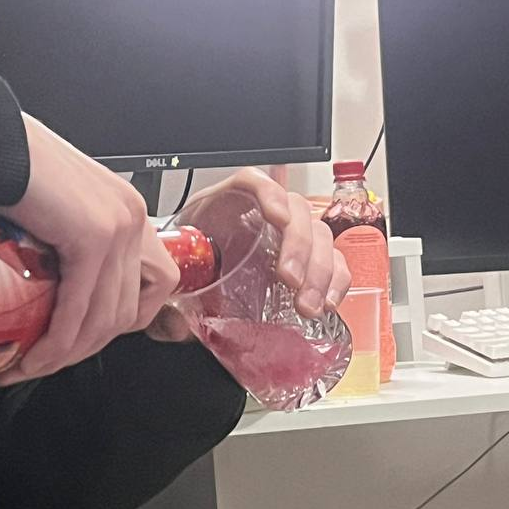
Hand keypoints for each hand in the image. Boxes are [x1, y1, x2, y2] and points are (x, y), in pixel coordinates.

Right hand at [0, 115, 180, 383]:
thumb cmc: (11, 168)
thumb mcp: (60, 209)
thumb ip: (72, 243)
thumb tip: (56, 289)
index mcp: (128, 209)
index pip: (155, 284)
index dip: (123, 320)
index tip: (86, 336)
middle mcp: (133, 217)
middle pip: (126, 310)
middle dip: (85, 347)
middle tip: (45, 362)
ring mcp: (118, 227)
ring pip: (105, 319)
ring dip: (66, 354)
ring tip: (30, 366)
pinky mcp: (92, 238)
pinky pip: (79, 310)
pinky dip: (56, 342)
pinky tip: (34, 356)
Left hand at [145, 167, 350, 342]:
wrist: (196, 273)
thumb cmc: (189, 263)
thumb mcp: (178, 271)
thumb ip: (172, 297)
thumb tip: (178, 326)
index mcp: (225, 204)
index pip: (253, 182)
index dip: (270, 193)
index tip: (277, 218)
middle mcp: (261, 212)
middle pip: (295, 209)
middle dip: (298, 246)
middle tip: (289, 280)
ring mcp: (287, 233)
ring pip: (319, 234)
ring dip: (319, 270)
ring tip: (306, 304)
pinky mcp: (305, 258)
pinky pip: (333, 260)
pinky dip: (336, 280)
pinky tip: (328, 302)